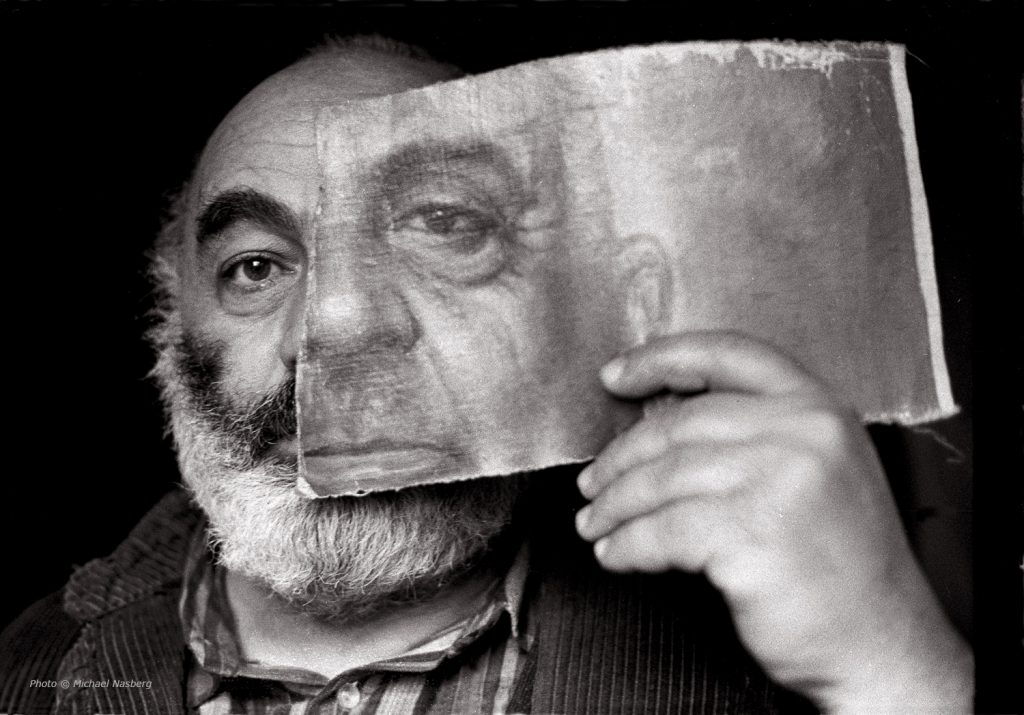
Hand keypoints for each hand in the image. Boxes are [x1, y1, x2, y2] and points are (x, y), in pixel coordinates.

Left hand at [575, 331, 971, 711]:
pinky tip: (618, 555)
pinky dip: (628, 545)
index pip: (726, 354)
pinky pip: (662, 531)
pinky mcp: (752, 533)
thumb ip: (754, 434)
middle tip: (593, 482)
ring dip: (615, 505)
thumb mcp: (817, 472)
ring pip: (662, 478)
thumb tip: (656, 421)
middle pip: (678, 424)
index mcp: (819, 407)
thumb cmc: (842, 567)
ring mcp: (779, 479)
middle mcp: (803, 432)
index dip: (660, 359)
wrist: (882, 645)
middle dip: (620, 458)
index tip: (616, 376)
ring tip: (596, 523)